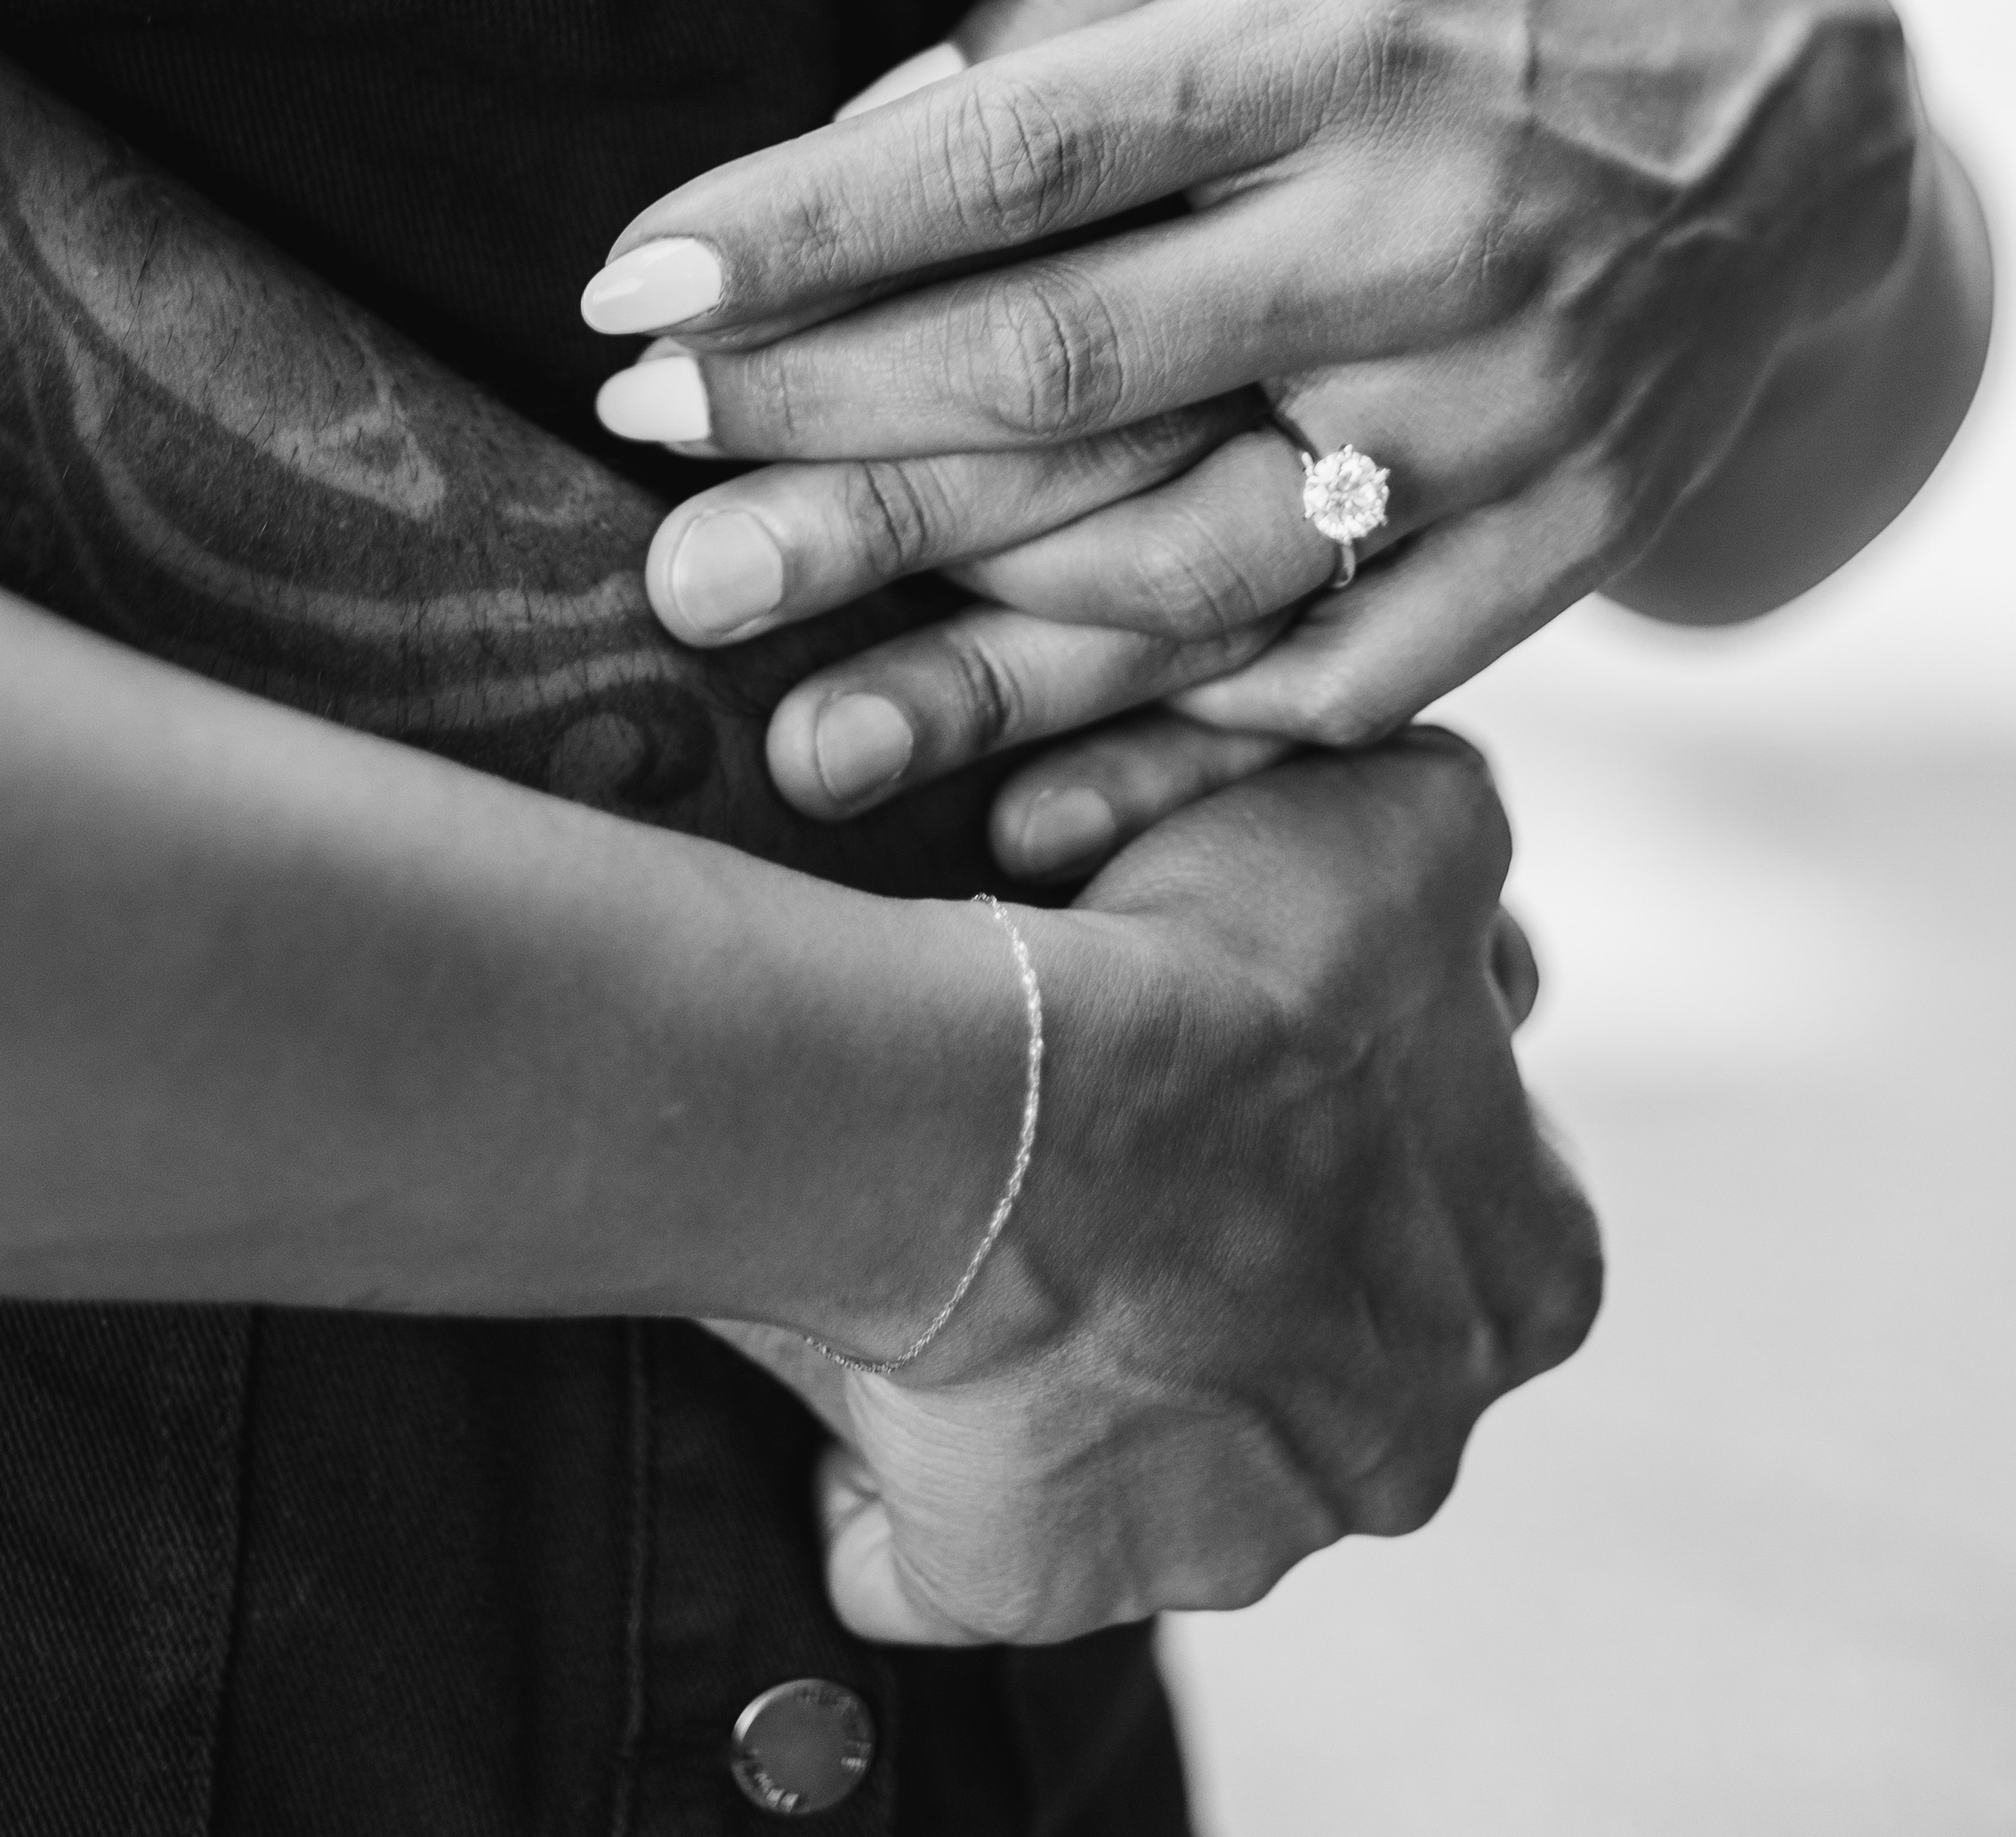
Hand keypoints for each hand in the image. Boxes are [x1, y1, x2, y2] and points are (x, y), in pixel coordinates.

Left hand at [586, 0, 1915, 861]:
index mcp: (1333, 43)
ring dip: (957, 648)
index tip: (632, 282)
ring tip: (766, 689)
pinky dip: (1176, 753)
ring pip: (1183, 572)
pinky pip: (1346, 684)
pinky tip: (1013, 791)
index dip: (806, 229)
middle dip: (819, 444)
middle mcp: (1415, 243)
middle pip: (1063, 380)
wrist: (1800, 99)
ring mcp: (1496, 417)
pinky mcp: (1558, 540)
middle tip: (639, 482)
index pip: (1018, 151)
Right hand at [728, 732, 1597, 1643]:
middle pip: (1310, 1332)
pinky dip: (906, 1490)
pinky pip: (958, 1559)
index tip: (1240, 1028)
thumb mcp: (1412, 824)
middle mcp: (1404, 1445)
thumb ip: (1457, 851)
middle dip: (1224, 1249)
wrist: (1011, 1102)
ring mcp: (1225, 1537)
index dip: (1351, 1097)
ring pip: (1146, 1439)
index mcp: (1529, 1282)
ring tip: (971, 1216)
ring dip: (1076, 1356)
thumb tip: (1444, 856)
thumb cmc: (1221, 966)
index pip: (1466, 1192)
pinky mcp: (1038, 1581)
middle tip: (1104, 1126)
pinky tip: (876, 1374)